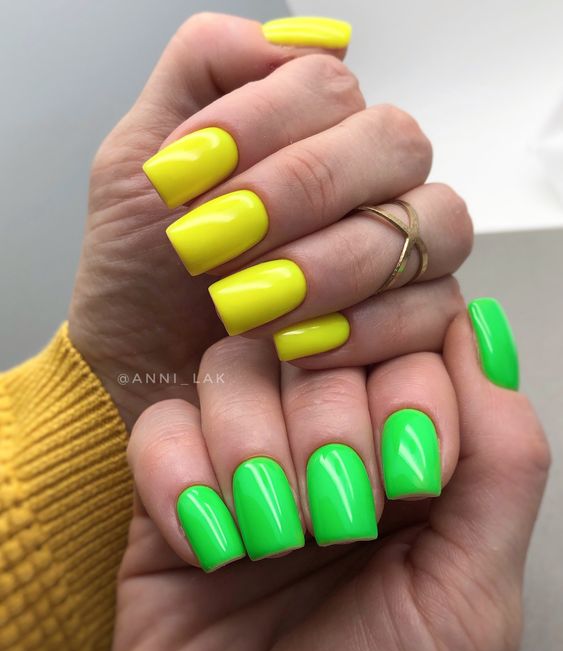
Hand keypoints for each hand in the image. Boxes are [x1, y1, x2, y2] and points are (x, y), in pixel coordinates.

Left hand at [68, 13, 471, 428]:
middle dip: (302, 190)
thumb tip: (298, 40)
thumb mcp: (140, 157)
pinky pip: (435, 310)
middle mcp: (370, 186)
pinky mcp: (415, 324)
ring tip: (245, 303)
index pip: (329, 85)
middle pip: (396, 144)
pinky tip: (297, 347)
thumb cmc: (142, 267)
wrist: (143, 360)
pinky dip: (368, 327)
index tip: (185, 178)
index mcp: (312, 134)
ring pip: (435, 224)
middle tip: (217, 240)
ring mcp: (403, 255)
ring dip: (334, 262)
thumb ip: (202, 69)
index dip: (261, 123)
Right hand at [111, 311, 548, 650]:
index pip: (411, 334)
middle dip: (332, 430)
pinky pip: (161, 421)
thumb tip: (482, 332)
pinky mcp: (172, 475)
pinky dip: (178, 479)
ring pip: (235, 365)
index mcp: (404, 442)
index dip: (409, 384)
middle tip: (338, 519)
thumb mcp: (470, 586)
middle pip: (319, 345)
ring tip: (271, 534)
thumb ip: (502, 456)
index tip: (410, 472)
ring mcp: (244, 446)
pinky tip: (207, 543)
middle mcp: (325, 430)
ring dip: (253, 449)